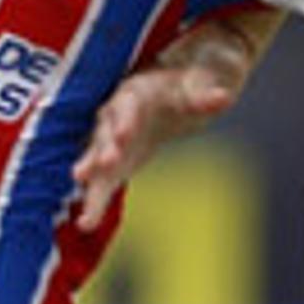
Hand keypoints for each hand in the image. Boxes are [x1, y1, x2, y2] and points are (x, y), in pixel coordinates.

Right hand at [67, 50, 242, 231]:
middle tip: (85, 173)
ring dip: (90, 181)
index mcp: (138, 89)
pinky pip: (104, 179)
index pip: (127, 104)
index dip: (124, 119)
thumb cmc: (193, 80)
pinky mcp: (118, 159)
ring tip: (81, 204)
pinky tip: (87, 223)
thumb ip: (207, 95)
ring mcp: (115, 137)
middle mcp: (118, 112)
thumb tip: (222, 98)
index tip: (123, 136)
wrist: (182, 84)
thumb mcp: (203, 83)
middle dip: (99, 152)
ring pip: (97, 159)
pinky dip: (96, 199)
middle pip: (104, 133)